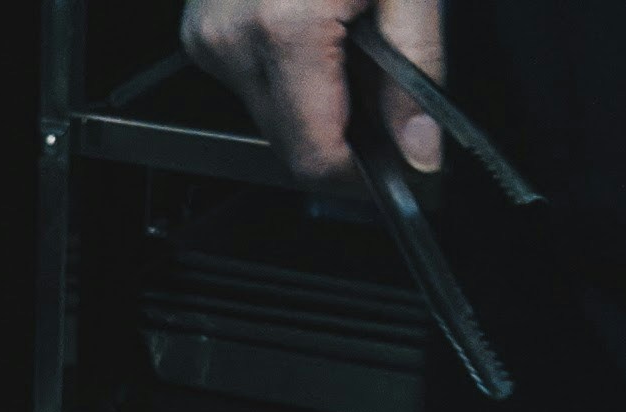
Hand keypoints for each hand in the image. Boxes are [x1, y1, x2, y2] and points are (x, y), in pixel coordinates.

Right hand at [182, 0, 442, 193]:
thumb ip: (417, 72)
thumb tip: (422, 147)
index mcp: (283, 29)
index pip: (313, 154)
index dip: (363, 175)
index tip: (401, 168)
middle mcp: (231, 37)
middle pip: (289, 142)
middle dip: (346, 133)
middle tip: (391, 96)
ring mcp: (209, 31)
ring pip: (270, 114)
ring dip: (318, 100)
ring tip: (352, 42)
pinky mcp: (203, 24)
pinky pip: (250, 78)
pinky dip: (292, 70)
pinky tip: (319, 28)